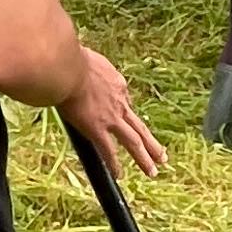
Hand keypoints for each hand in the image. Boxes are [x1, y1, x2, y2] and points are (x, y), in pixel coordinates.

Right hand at [64, 43, 167, 177]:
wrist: (68, 67)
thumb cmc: (69, 58)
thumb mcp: (85, 57)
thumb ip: (84, 62)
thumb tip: (72, 56)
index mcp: (117, 83)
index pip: (125, 101)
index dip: (126, 112)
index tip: (126, 119)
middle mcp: (120, 102)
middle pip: (139, 126)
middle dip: (152, 143)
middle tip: (163, 156)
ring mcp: (111, 117)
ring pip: (133, 141)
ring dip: (145, 158)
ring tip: (153, 171)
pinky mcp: (97, 129)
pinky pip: (108, 150)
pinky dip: (115, 164)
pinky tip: (119, 175)